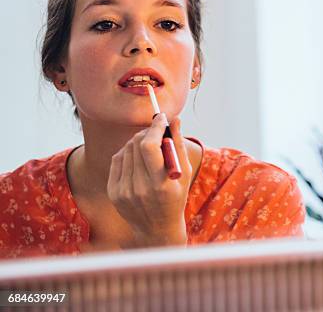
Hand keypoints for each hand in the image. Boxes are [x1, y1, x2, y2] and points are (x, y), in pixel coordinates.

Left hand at [107, 113, 192, 247]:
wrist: (157, 229)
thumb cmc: (176, 197)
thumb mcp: (184, 173)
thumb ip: (178, 145)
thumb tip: (174, 120)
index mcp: (160, 185)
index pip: (149, 147)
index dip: (154, 128)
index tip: (161, 118)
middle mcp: (139, 188)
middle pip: (136, 145)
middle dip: (147, 132)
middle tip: (157, 130)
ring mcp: (124, 191)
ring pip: (126, 150)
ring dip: (138, 142)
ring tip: (150, 147)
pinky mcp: (113, 192)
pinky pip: (117, 160)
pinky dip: (128, 153)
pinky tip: (138, 158)